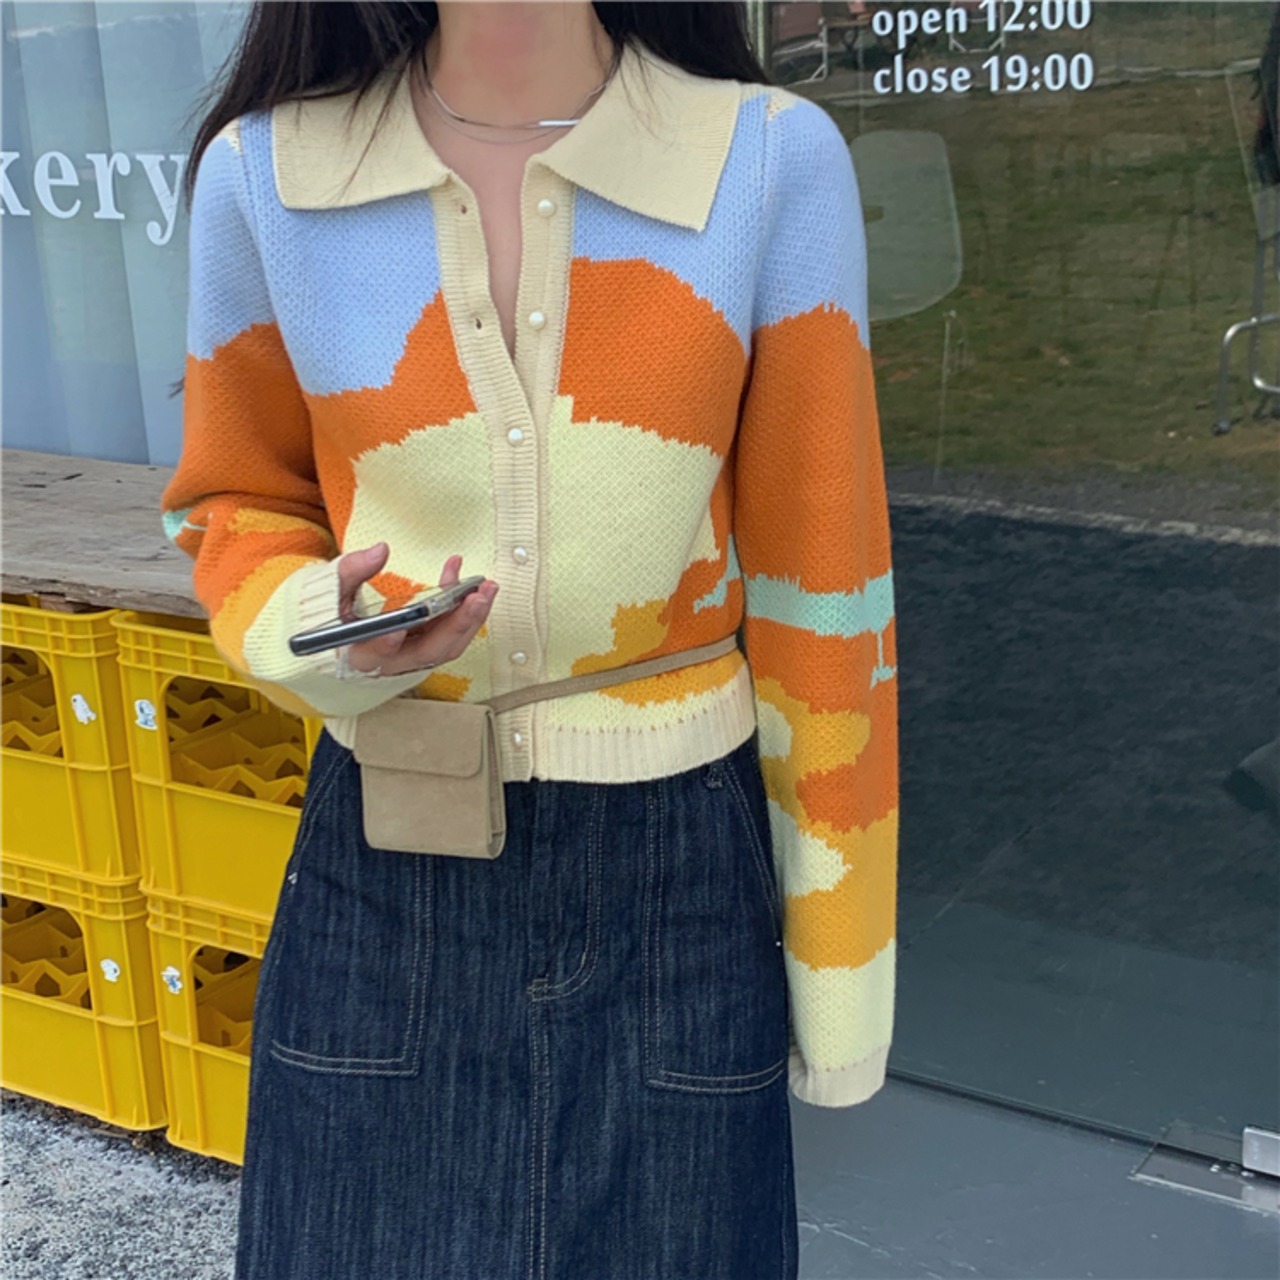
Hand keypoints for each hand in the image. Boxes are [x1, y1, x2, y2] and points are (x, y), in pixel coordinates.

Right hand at [336, 543, 497, 677]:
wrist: (343, 634)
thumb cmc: (337, 616)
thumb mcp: (333, 592)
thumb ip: (351, 571)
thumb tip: (380, 551)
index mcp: (361, 655)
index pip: (376, 654)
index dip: (387, 643)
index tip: (396, 629)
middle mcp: (393, 662)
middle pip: (430, 650)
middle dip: (457, 624)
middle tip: (476, 598)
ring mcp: (414, 655)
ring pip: (448, 644)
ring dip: (472, 617)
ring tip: (486, 589)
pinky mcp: (427, 644)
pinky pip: (450, 630)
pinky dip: (463, 608)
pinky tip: (470, 583)